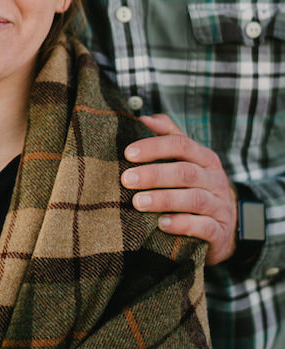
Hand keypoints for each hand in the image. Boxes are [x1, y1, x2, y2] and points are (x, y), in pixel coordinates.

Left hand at [123, 113, 236, 264]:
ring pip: (194, 199)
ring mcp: (219, 206)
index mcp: (204, 158)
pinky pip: (204, 227)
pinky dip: (182, 224)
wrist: (223, 226)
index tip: (128, 153)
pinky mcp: (219, 231)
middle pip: (185, 172)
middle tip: (126, 179)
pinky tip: (161, 224)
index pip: (181, 144)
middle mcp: (215, 180)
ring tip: (137, 202)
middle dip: (153, 174)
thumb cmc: (192, 186)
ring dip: (164, 199)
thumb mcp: (184, 160)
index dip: (154, 147)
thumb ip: (166, 136)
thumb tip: (142, 118)